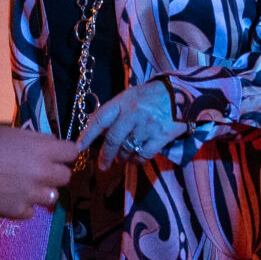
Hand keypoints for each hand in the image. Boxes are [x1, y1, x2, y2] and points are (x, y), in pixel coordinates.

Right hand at [0, 128, 80, 218]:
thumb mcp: (14, 134)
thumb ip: (35, 142)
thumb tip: (50, 145)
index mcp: (44, 149)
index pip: (72, 152)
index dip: (65, 153)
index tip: (58, 154)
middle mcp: (43, 172)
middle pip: (66, 176)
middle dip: (55, 173)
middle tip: (40, 171)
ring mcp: (33, 194)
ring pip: (52, 196)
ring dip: (42, 191)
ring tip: (24, 186)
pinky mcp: (20, 211)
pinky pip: (31, 210)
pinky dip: (24, 205)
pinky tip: (9, 197)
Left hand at [73, 80, 190, 169]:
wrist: (182, 93)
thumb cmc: (152, 96)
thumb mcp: (131, 96)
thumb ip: (116, 113)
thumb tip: (102, 135)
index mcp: (123, 101)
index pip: (100, 119)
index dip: (87, 135)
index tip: (78, 147)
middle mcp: (133, 113)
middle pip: (113, 139)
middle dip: (106, 155)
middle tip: (102, 165)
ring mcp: (147, 125)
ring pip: (128, 148)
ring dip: (122, 157)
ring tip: (122, 159)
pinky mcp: (161, 135)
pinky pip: (144, 154)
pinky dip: (137, 160)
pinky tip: (135, 159)